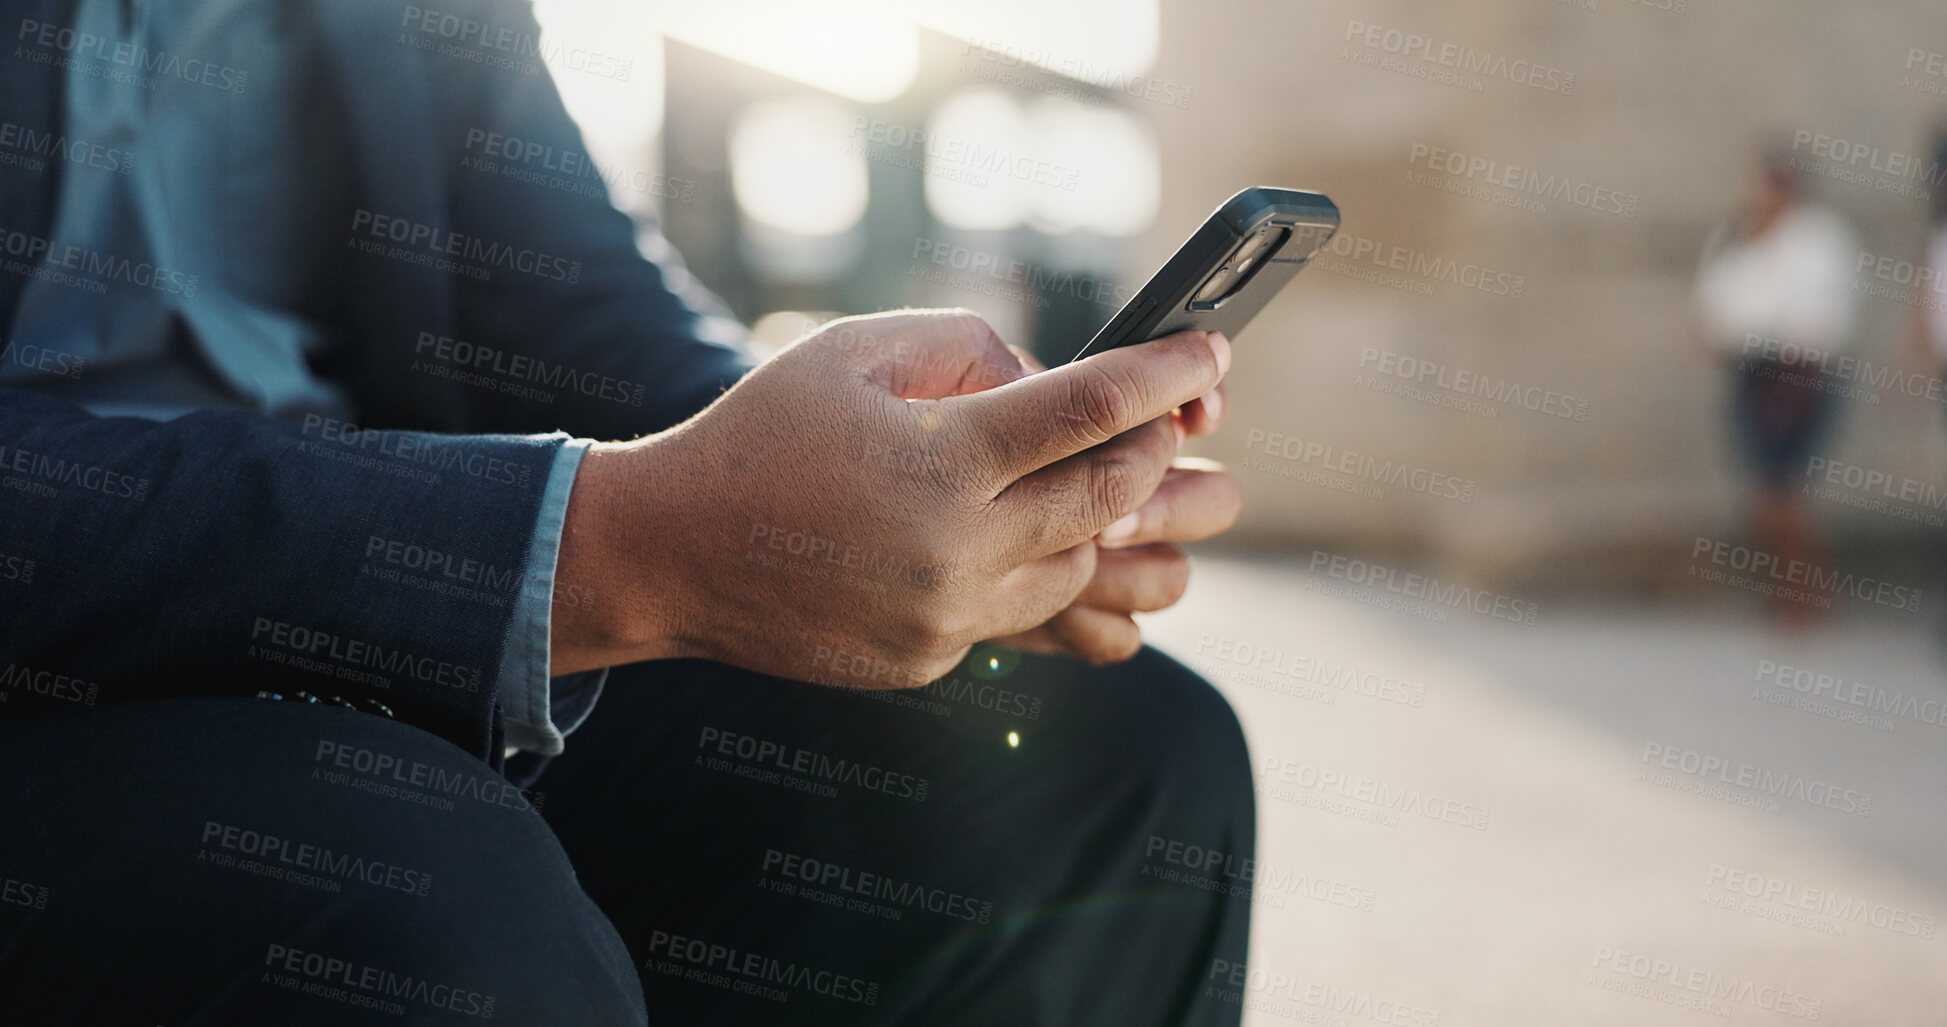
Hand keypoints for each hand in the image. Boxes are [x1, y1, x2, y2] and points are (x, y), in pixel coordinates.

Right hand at [549, 310, 1228, 685]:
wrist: (671, 553)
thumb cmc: (763, 432)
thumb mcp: (855, 351)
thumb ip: (969, 347)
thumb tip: (1053, 384)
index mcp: (941, 456)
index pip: (1092, 410)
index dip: (1166, 377)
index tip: (1212, 355)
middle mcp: (957, 545)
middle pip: (1110, 498)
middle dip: (1162, 454)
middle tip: (1178, 423)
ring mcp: (946, 615)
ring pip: (1083, 572)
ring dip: (1111, 526)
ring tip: (1117, 491)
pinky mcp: (932, 658)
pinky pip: (1021, 617)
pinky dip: (1043, 576)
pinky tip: (1042, 547)